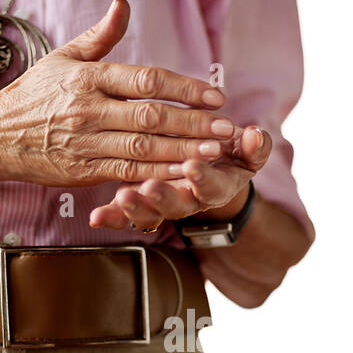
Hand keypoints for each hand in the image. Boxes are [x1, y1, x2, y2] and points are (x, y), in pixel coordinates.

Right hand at [0, 0, 233, 186]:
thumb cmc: (34, 94)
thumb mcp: (63, 57)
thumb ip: (100, 35)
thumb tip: (122, 2)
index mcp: (89, 77)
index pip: (146, 80)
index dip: (184, 88)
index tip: (214, 95)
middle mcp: (89, 109)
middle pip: (151, 116)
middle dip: (194, 122)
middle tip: (228, 127)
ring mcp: (87, 142)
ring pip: (144, 148)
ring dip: (184, 150)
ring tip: (216, 151)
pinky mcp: (84, 171)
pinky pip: (128, 173)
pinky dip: (159, 174)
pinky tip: (185, 173)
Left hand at [88, 124, 272, 230]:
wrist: (208, 171)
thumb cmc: (227, 156)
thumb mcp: (246, 152)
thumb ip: (255, 147)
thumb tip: (257, 135)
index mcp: (212, 189)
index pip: (210, 187)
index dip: (202, 179)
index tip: (193, 166)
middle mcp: (186, 201)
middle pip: (175, 206)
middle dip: (163, 197)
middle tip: (151, 189)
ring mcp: (160, 205)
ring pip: (148, 213)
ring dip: (135, 208)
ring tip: (122, 197)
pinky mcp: (139, 203)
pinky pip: (124, 216)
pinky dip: (111, 217)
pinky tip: (96, 217)